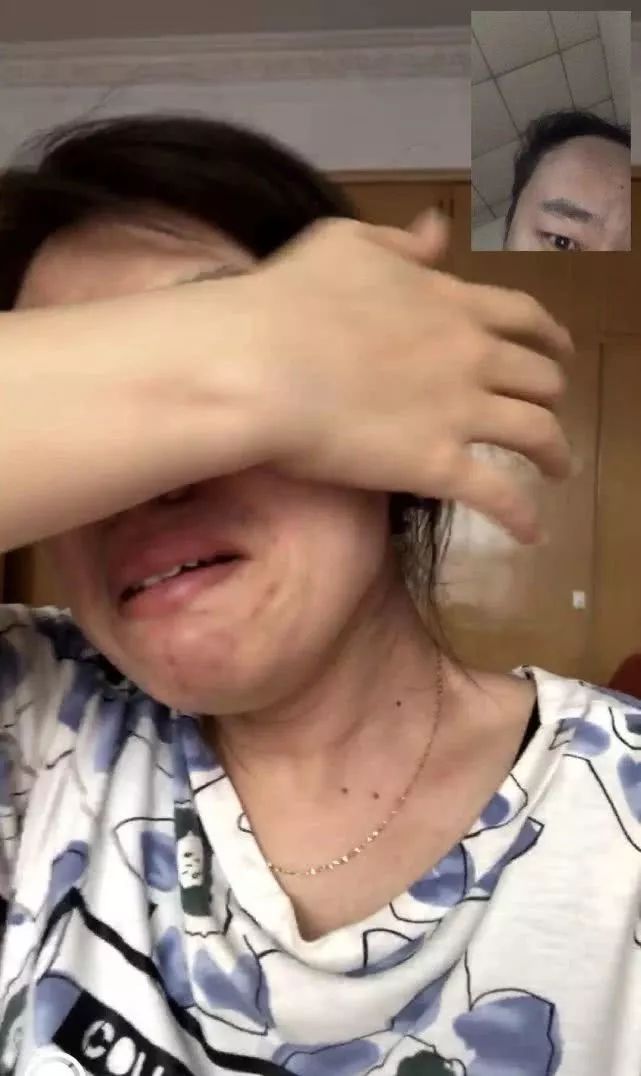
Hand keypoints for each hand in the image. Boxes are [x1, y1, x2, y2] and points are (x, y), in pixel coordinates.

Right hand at [255, 212, 570, 542]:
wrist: (259, 364)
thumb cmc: (289, 299)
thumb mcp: (346, 243)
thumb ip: (400, 243)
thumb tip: (439, 231)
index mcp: (452, 303)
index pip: (524, 318)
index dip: (550, 337)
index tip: (559, 352)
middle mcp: (471, 355)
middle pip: (539, 377)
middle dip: (552, 395)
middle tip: (548, 412)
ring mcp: (460, 412)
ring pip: (536, 434)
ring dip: (556, 453)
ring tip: (559, 470)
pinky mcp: (438, 464)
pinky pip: (498, 496)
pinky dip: (522, 516)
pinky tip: (531, 533)